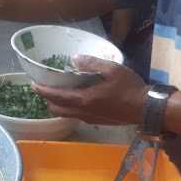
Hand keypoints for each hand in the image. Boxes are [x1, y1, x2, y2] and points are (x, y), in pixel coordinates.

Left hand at [34, 56, 148, 125]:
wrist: (146, 108)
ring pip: (66, 114)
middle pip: (57, 109)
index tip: (33, 85)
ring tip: (57, 94)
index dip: (43, 91)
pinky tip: (75, 99)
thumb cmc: (130, 87)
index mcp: (84, 100)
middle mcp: (83, 112)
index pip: (56, 97)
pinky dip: (69, 109)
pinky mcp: (96, 121)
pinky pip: (76, 116)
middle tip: (45, 88)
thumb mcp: (112, 69)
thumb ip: (91, 63)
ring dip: (58, 105)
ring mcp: (89, 119)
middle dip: (48, 100)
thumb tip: (74, 58)